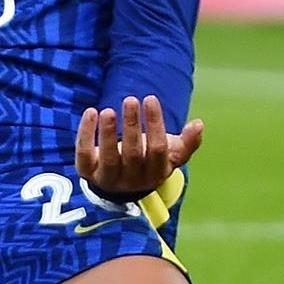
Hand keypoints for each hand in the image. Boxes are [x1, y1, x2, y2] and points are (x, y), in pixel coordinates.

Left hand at [76, 94, 202, 199]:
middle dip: (132, 125)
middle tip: (130, 100)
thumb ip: (187, 143)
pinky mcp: (87, 172)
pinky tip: (91, 112)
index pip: (157, 150)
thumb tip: (199, 124)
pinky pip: (84, 154)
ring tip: (108, 110)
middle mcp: (132, 179)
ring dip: (108, 132)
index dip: (155, 124)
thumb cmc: (149, 160)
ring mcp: (109, 178)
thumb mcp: (170, 155)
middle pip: (133, 153)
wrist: (121, 184)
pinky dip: (85, 134)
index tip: (150, 99)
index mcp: (155, 173)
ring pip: (108, 157)